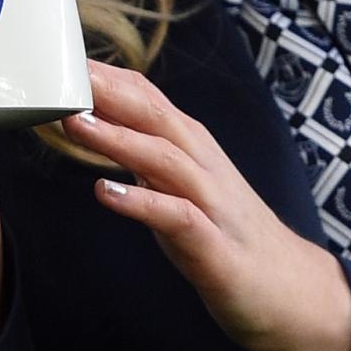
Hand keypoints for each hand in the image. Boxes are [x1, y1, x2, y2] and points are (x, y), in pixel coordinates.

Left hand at [64, 61, 350, 350]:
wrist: (288, 291)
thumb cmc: (225, 235)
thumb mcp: (180, 186)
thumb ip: (144, 156)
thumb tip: (97, 126)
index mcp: (194, 149)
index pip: (149, 99)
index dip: (107, 78)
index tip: (62, 59)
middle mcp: (204, 166)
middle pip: (156, 116)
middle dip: (109, 93)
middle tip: (62, 76)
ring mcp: (211, 204)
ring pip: (164, 158)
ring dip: (118, 138)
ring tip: (75, 124)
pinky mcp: (213, 246)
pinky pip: (176, 217)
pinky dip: (141, 202)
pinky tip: (106, 192)